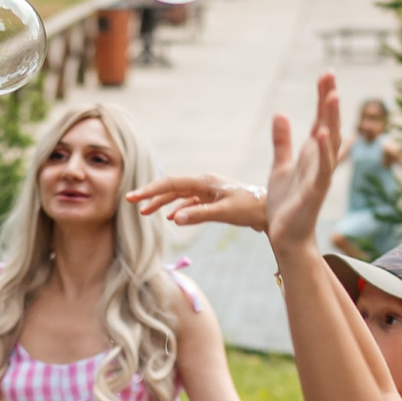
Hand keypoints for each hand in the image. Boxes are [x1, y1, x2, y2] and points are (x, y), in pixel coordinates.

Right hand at [126, 173, 266, 229]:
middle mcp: (204, 183)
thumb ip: (198, 215)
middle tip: (129, 201)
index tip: (132, 198)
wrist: (272, 210)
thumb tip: (172, 218)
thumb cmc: (251, 208)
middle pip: (171, 187)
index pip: (171, 184)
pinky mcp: (214, 200)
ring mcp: (209, 191)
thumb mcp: (225, 212)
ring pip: (179, 195)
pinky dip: (178, 208)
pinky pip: (190, 203)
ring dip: (162, 203)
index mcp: (205, 182)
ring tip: (144, 212)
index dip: (149, 191)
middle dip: (151, 195)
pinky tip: (171, 217)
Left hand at [264, 73, 340, 252]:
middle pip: (328, 124)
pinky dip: (323, 152)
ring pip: (328, 142)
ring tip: (332, 95)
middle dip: (329, 100)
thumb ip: (282, 142)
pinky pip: (322, 169)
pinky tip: (321, 134)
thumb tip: (280, 113)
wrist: (287, 237)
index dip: (323, 98)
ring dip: (331, 119)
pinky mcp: (314, 192)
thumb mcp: (280, 167)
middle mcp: (320, 161)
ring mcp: (320, 176)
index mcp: (312, 155)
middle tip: (330, 74)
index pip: (320, 119)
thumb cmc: (286, 205)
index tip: (326, 74)